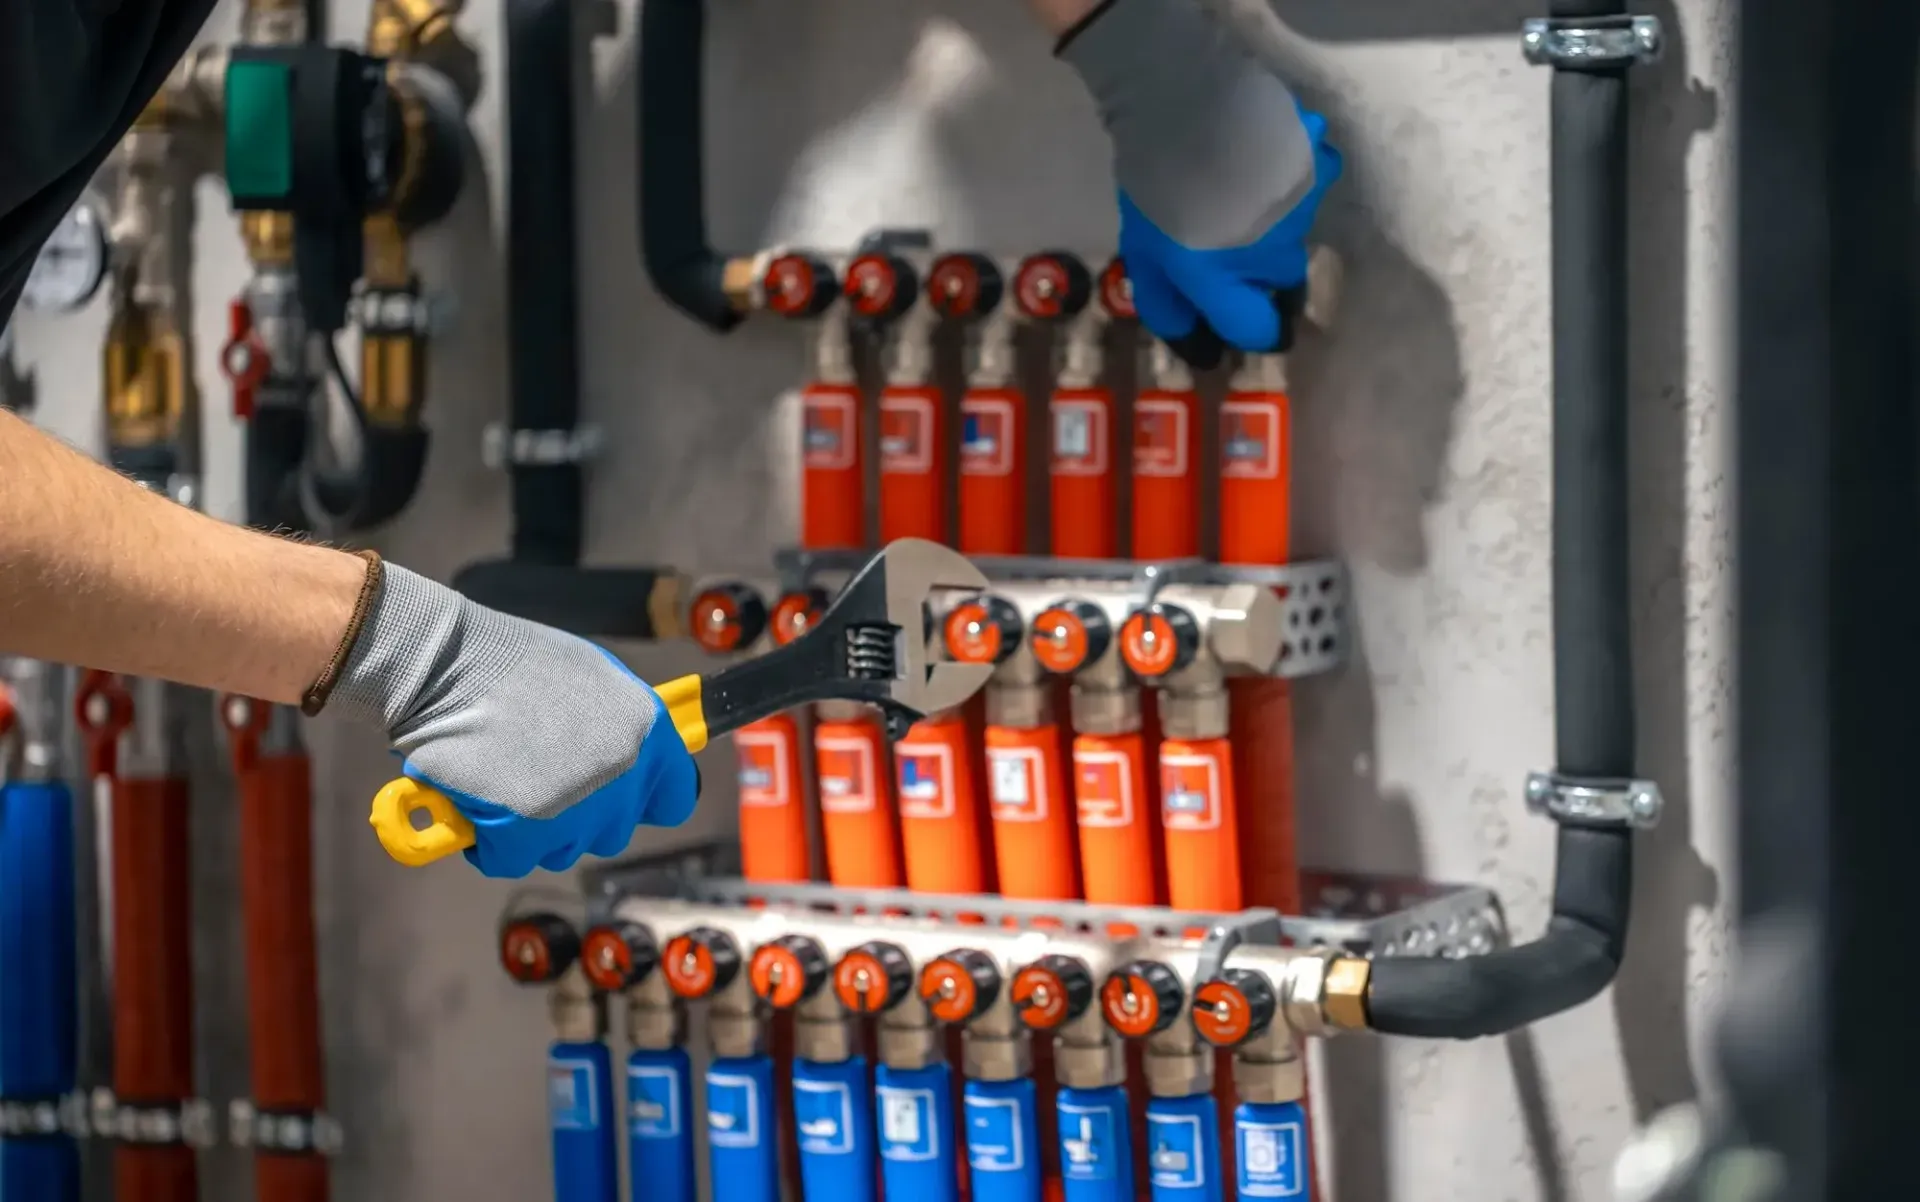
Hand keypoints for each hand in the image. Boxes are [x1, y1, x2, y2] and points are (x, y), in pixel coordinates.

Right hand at [329, 565, 699, 876]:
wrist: (446, 666)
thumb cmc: (512, 661)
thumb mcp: (591, 677)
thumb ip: (618, 723)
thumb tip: (625, 749)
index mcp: (647, 733)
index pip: (674, 797)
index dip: (646, 799)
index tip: (625, 796)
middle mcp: (622, 775)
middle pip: (613, 831)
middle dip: (581, 815)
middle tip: (542, 778)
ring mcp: (575, 810)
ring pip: (563, 849)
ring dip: (537, 830)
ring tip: (504, 779)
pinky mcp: (523, 835)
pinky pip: (511, 859)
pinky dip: (489, 841)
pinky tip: (476, 800)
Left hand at [1059, 0, 1341, 365]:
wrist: (1185, 97)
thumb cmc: (1154, 183)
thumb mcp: (1143, 253)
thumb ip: (1167, 305)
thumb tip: (1199, 348)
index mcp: (1226, 281)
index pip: (1259, 333)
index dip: (1252, 333)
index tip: (1244, 327)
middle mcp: (1273, 256)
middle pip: (1283, 287)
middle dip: (1265, 284)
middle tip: (1236, 257)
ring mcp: (1302, 211)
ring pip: (1296, 238)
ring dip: (1275, 231)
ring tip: (1243, 199)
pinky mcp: (1318, 168)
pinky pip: (1311, 188)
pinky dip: (1291, 184)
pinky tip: (1265, 165)